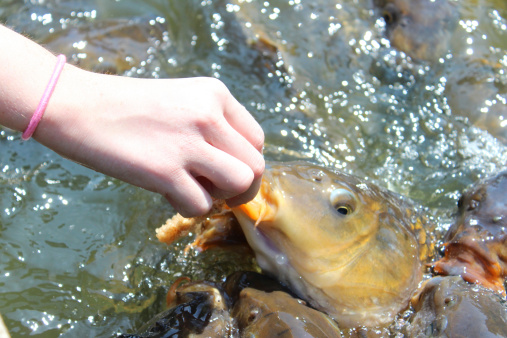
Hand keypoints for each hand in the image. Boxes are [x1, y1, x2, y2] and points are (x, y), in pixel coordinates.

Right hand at [36, 70, 264, 216]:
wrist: (78, 106)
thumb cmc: (129, 107)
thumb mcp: (182, 102)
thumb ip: (213, 127)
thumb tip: (236, 169)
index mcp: (216, 94)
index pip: (257, 140)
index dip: (245, 162)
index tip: (224, 170)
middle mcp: (209, 115)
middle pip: (256, 166)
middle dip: (242, 188)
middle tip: (216, 190)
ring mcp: (189, 142)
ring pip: (241, 184)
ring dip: (222, 197)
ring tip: (194, 189)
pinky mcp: (165, 170)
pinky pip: (202, 205)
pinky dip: (188, 207)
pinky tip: (166, 191)